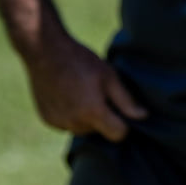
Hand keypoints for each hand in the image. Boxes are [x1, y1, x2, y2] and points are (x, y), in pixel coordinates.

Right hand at [24, 33, 145, 141]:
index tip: (118, 108)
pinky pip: (65, 125)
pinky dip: (69, 116)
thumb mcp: (108, 75)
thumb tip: (142, 116)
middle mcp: (74, 122)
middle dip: (102, 118)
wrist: (42, 50)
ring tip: (80, 93)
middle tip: (96, 94)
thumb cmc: (78, 60)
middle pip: (99, 132)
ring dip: (85, 118)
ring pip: (82, 129)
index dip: (123, 123)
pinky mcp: (46, 119)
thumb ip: (126, 100)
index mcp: (93, 112)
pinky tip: (65, 96)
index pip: (118, 134)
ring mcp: (58, 122)